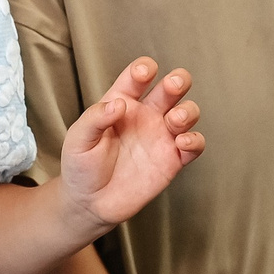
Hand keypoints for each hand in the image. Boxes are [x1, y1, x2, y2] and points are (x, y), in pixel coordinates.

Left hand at [57, 58, 201, 232]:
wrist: (89, 203)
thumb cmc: (81, 166)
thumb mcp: (78, 139)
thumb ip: (95, 118)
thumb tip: (118, 104)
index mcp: (121, 102)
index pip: (137, 77)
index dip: (143, 69)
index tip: (143, 73)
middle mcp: (145, 115)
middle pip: (171, 89)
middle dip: (178, 81)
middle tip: (174, 85)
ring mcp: (161, 136)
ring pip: (187, 113)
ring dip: (187, 112)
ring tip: (174, 121)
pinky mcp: (172, 160)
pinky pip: (193, 146)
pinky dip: (195, 141)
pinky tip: (182, 143)